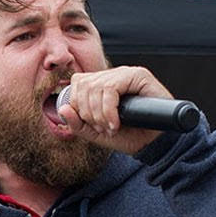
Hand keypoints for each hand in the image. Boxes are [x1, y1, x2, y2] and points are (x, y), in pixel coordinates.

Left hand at [58, 65, 172, 154]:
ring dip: (99, 114)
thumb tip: (62, 109)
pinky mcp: (138, 75)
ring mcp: (126, 73)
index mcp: (101, 83)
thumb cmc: (128, 135)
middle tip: (101, 128)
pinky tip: (116, 123)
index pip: (77, 84)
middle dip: (87, 112)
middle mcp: (113, 75)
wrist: (153, 143)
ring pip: (96, 87)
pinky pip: (111, 88)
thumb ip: (77, 123)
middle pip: (83, 84)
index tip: (91, 125)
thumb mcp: (95, 133)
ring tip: (110, 128)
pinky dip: (109, 110)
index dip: (78, 106)